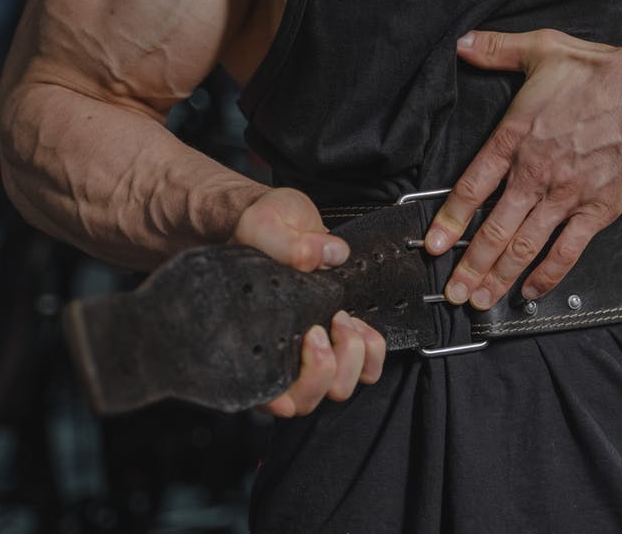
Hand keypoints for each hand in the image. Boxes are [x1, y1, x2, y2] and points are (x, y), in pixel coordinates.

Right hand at [233, 188, 385, 416]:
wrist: (288, 221)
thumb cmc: (264, 229)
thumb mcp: (265, 224)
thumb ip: (286, 243)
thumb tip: (322, 256)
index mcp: (248, 342)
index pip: (256, 395)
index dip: (275, 399)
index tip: (291, 367)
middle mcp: (280, 357)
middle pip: (303, 401)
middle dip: (321, 369)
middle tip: (320, 327)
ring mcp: (314, 354)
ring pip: (338, 389)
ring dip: (349, 357)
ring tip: (342, 318)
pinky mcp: (344, 342)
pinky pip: (368, 369)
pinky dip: (372, 351)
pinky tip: (360, 324)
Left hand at [423, 29, 621, 309]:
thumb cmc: (602, 73)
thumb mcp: (542, 49)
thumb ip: (498, 50)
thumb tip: (465, 44)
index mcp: (515, 139)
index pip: (471, 187)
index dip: (450, 220)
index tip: (434, 244)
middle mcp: (534, 174)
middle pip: (493, 229)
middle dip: (470, 266)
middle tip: (455, 291)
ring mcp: (565, 197)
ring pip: (523, 246)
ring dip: (498, 277)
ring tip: (481, 299)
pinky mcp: (596, 211)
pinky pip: (566, 252)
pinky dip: (546, 275)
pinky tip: (531, 291)